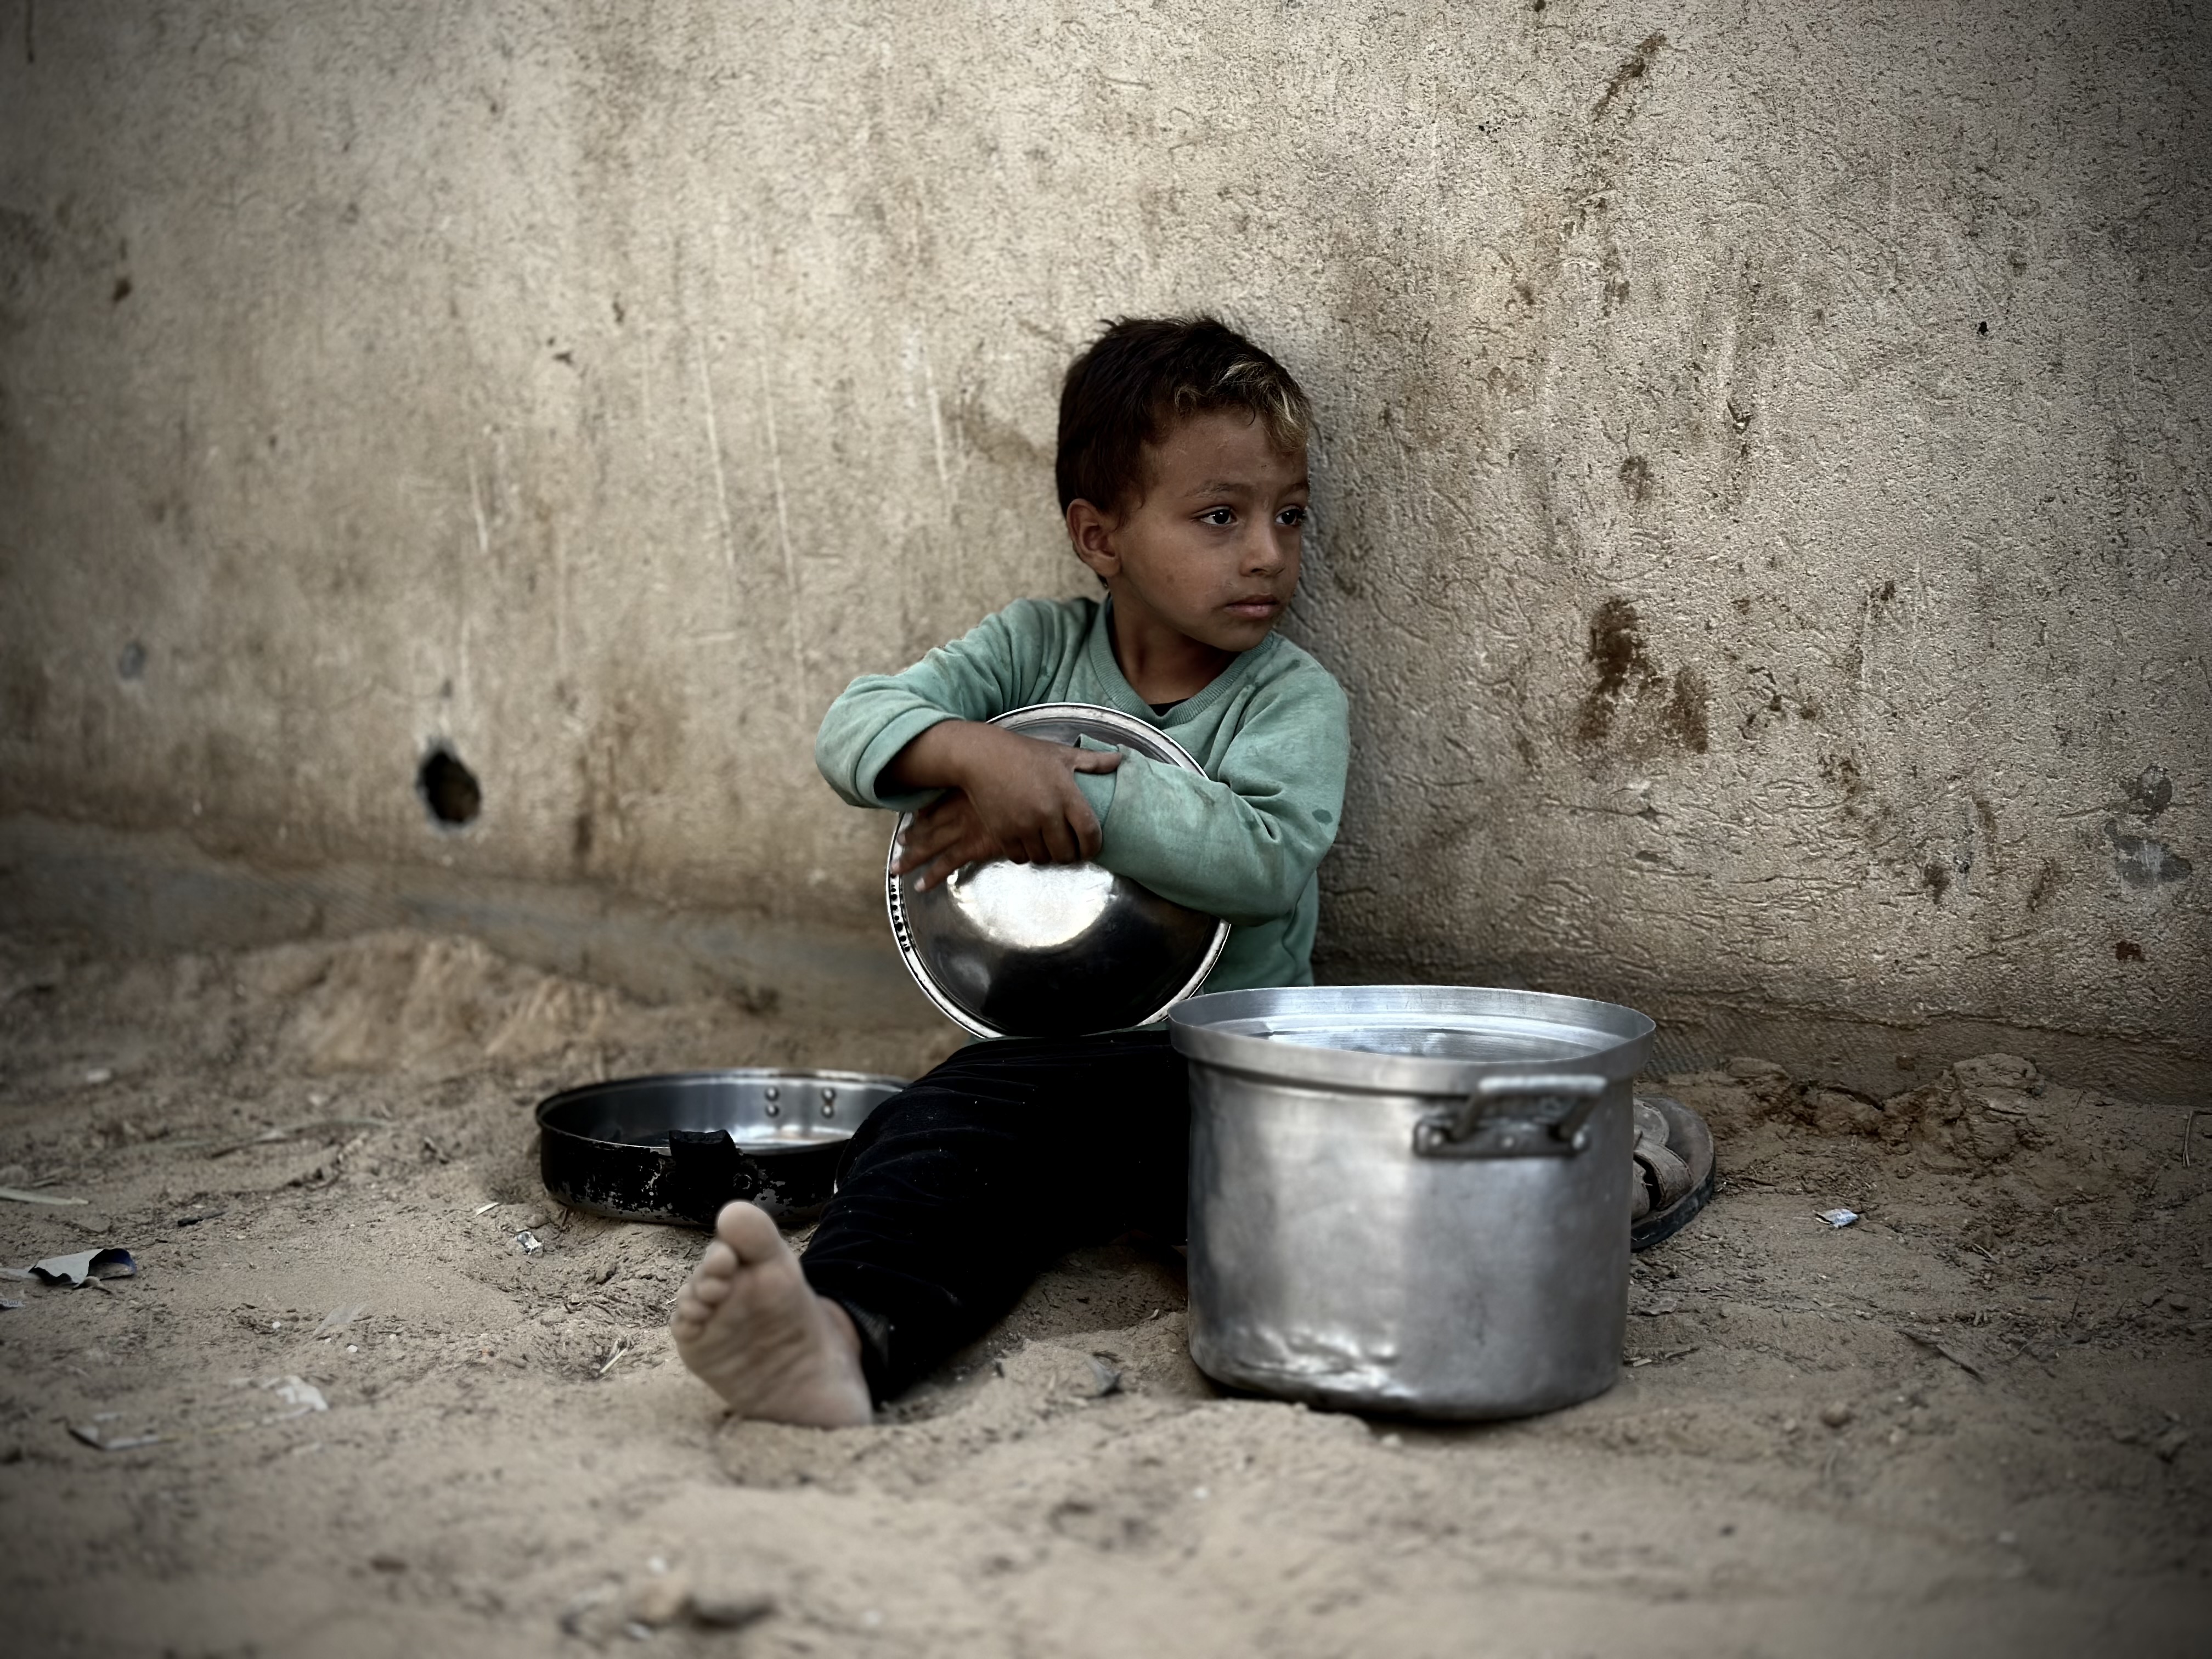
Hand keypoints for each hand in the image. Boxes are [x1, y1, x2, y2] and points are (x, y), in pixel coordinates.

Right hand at [888, 724, 1121, 888]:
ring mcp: (1023, 826)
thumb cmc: (1022, 753)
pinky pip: (1020, 858)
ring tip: (1048, 845)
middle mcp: (1046, 813)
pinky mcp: (1002, 833)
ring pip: (1043, 858)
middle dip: (1070, 854)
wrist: (980, 757)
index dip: (1094, 847)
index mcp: (1065, 794)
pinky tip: (1028, 843)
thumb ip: (1092, 761)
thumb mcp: (1060, 753)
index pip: (1089, 833)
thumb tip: (1120, 759)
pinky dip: (1026, 855)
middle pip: (1067, 853)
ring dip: (1048, 855)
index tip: (1092, 848)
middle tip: (1068, 848)